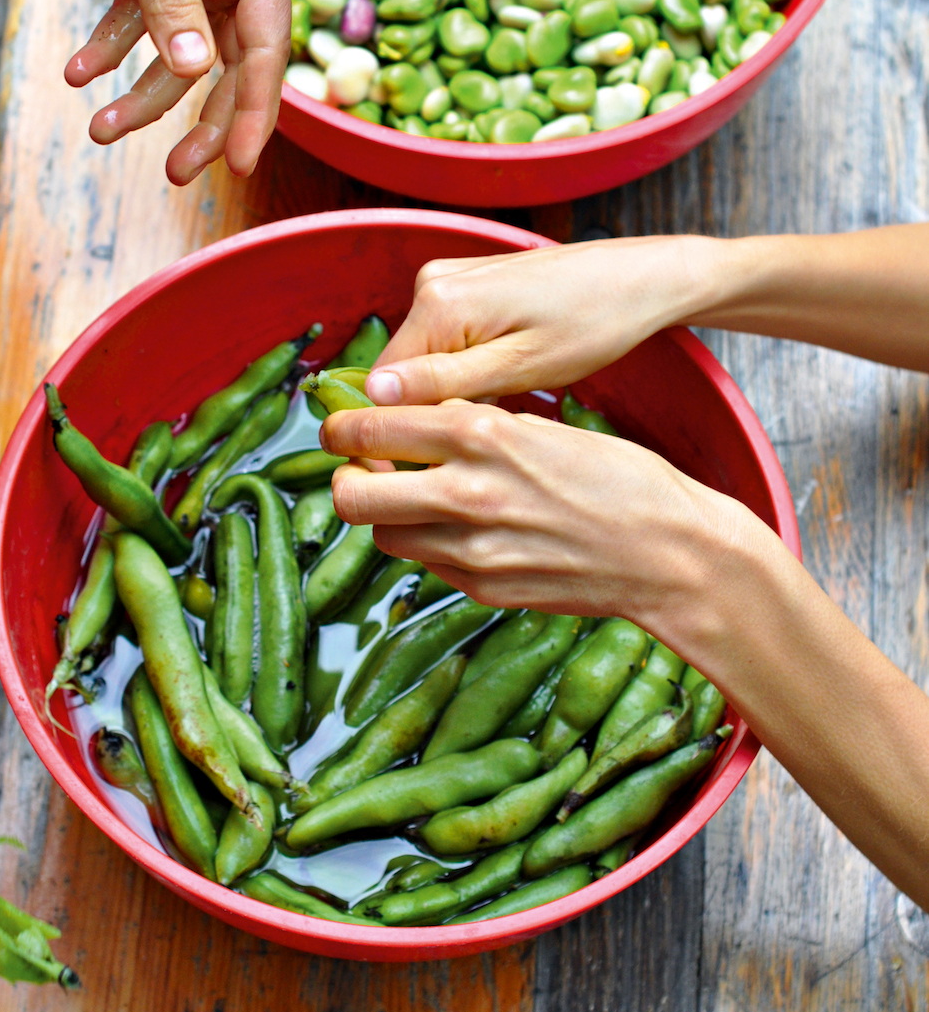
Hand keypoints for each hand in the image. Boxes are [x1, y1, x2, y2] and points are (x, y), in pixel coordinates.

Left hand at [54, 0, 294, 184]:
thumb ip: (169, 0)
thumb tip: (194, 74)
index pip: (266, 45)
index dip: (251, 111)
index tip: (234, 166)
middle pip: (230, 60)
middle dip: (196, 117)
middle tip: (176, 175)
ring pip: (184, 48)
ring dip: (144, 90)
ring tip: (100, 129)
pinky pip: (146, 19)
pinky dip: (115, 47)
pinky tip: (81, 74)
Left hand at [322, 401, 727, 628]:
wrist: (670, 553)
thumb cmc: (619, 479)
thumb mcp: (543, 425)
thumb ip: (473, 425)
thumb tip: (414, 423)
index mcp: (482, 432)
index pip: (373, 426)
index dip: (343, 426)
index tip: (340, 425)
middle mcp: (466, 490)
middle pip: (351, 494)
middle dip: (344, 480)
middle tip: (357, 471)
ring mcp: (472, 548)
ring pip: (381, 536)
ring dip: (384, 518)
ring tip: (411, 502)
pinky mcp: (483, 588)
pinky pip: (427, 564)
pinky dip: (429, 545)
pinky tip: (460, 529)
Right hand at [364, 236, 724, 406]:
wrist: (638, 279)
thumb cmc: (593, 324)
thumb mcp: (521, 367)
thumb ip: (445, 383)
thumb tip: (374, 396)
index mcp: (438, 303)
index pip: (382, 385)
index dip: (402, 431)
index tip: (438, 464)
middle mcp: (430, 283)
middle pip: (402, 372)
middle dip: (434, 409)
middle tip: (490, 431)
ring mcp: (447, 279)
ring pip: (424, 360)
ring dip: (454, 391)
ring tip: (508, 400)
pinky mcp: (465, 284)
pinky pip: (445, 341)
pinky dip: (467, 367)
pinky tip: (509, 374)